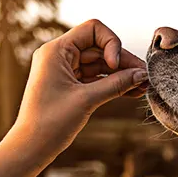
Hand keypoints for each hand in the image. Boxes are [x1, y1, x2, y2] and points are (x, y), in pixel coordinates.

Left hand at [0, 19, 147, 176]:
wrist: (32, 147)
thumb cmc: (51, 122)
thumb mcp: (87, 100)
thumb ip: (116, 84)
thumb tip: (142, 75)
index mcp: (56, 50)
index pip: (93, 29)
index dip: (111, 43)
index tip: (115, 66)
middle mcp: (60, 56)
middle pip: (100, 48)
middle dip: (123, 62)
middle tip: (145, 78)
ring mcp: (65, 71)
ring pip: (101, 65)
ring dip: (122, 75)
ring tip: (143, 88)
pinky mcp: (71, 86)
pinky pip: (96, 79)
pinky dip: (113, 84)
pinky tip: (132, 92)